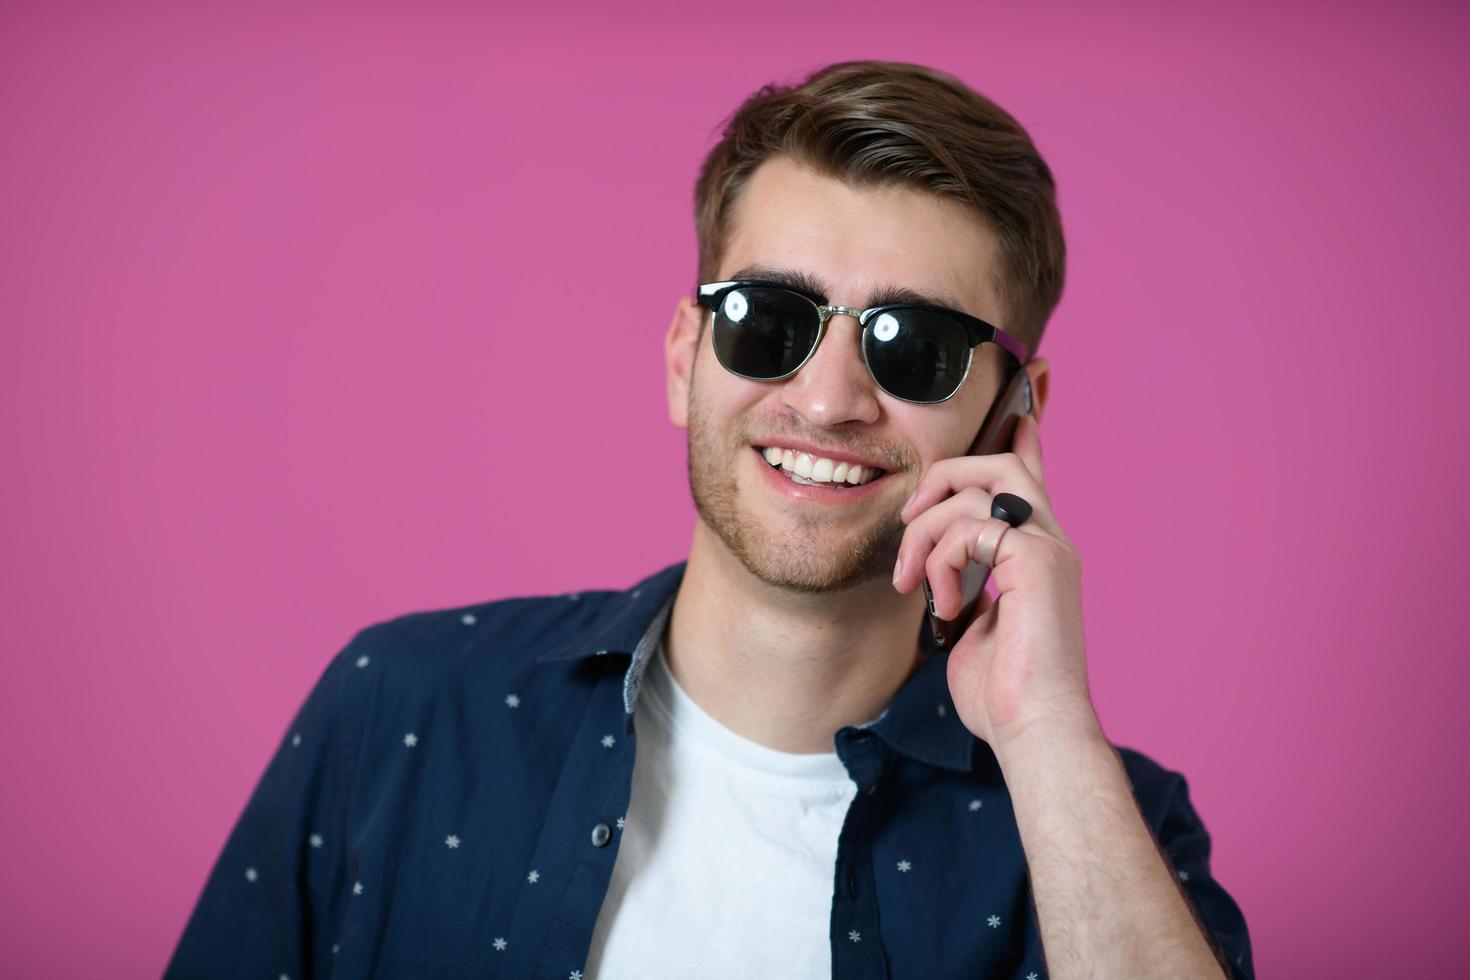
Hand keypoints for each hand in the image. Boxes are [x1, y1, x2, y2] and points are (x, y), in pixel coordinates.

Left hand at [892, 414, 1094, 749]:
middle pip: (998, 462)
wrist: (1034, 730)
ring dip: (927, 531)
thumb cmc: (1004, 694)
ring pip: (976, 487)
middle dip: (942, 477)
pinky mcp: (1036, 560)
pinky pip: (968, 526)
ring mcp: (1047, 547)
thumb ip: (964, 587)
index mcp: (1037, 554)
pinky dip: (941, 560)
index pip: (1029, 475)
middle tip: (909, 522)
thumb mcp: (972, 627)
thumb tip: (940, 573)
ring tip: (916, 582)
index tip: (1022, 401)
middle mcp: (1050, 541)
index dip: (1021, 435)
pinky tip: (943, 602)